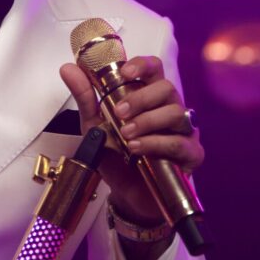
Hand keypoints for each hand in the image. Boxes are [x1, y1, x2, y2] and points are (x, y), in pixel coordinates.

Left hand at [59, 55, 203, 223]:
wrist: (126, 194)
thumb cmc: (116, 154)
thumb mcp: (94, 124)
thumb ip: (85, 97)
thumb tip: (68, 69)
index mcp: (149, 95)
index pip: (154, 68)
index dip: (142, 65)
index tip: (124, 73)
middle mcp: (169, 107)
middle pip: (166, 88)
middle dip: (140, 98)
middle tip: (118, 112)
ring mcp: (184, 130)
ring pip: (175, 112)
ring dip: (147, 121)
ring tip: (125, 135)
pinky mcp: (192, 153)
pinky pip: (180, 142)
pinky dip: (156, 144)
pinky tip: (137, 149)